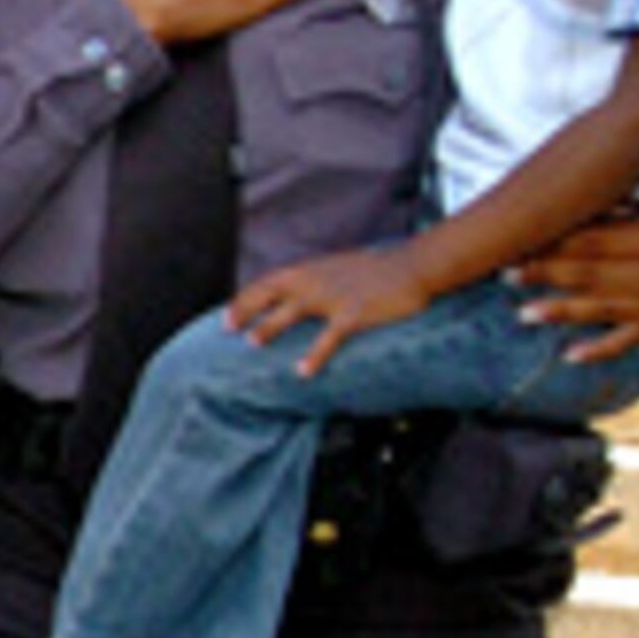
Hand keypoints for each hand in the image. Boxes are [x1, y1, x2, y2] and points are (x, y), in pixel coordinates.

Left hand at [228, 243, 432, 375]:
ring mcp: (335, 296)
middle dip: (246, 310)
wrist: (414, 266)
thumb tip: (290, 299)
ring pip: (294, 310)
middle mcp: (316, 281)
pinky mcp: (355, 313)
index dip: (243, 300)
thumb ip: (312, 282)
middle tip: (226, 329)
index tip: (225, 318)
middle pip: (270, 293)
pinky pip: (330, 336)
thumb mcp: (335, 270)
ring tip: (252, 343)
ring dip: (271, 326)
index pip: (266, 283)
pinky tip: (303, 371)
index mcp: (310, 271)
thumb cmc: (374, 271)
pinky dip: (316, 354)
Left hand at [512, 201, 638, 363]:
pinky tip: (570, 356)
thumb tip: (588, 206)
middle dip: (550, 275)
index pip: (604, 242)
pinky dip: (601, 348)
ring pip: (609, 309)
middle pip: (599, 275)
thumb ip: (633, 211)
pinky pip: (632, 339)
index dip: (561, 242)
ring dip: (563, 312)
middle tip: (508, 274)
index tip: (523, 241)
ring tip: (524, 313)